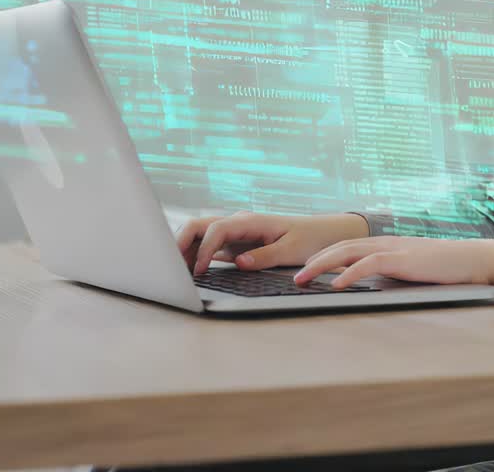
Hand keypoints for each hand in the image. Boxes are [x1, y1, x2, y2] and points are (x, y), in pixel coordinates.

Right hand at [177, 212, 368, 275]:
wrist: (323, 234)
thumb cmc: (310, 240)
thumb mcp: (292, 251)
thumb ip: (265, 256)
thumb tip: (238, 263)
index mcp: (251, 221)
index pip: (217, 229)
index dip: (204, 249)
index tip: (199, 271)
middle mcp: (239, 223)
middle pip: (199, 225)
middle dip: (180, 243)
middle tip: (170, 269)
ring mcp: (235, 232)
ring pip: (199, 234)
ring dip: (184, 249)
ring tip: (173, 272)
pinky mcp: (235, 244)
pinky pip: (208, 246)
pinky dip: (194, 256)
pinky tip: (187, 272)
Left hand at [294, 236, 493, 289]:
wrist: (472, 260)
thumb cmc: (443, 269)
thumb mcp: (409, 271)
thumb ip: (389, 274)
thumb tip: (369, 286)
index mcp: (385, 244)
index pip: (346, 246)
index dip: (322, 256)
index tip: (304, 269)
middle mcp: (384, 242)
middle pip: (340, 246)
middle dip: (313, 260)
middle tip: (294, 276)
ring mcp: (393, 248)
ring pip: (348, 251)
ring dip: (322, 265)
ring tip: (303, 279)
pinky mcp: (403, 259)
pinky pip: (370, 264)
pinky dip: (350, 273)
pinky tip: (337, 284)